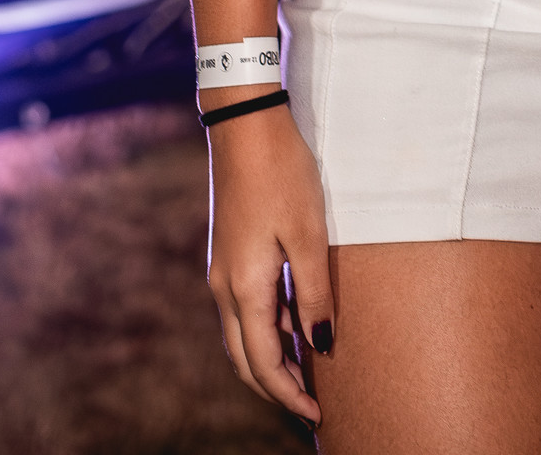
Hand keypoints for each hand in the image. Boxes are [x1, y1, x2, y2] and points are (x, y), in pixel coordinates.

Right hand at [206, 104, 332, 425]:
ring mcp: (220, 269)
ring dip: (268, 359)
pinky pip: (242, 308)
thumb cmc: (282, 174)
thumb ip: (313, 295)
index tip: (316, 414)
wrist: (244, 124)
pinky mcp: (226, 252)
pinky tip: (292, 323)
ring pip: (241, 335)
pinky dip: (264, 329)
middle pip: (244, 359)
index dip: (289, 394)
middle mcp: (223, 287)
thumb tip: (320, 346)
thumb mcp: (309, 235)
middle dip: (274, 387)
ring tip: (305, 371)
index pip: (264, 362)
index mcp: (244, 288)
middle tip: (309, 404)